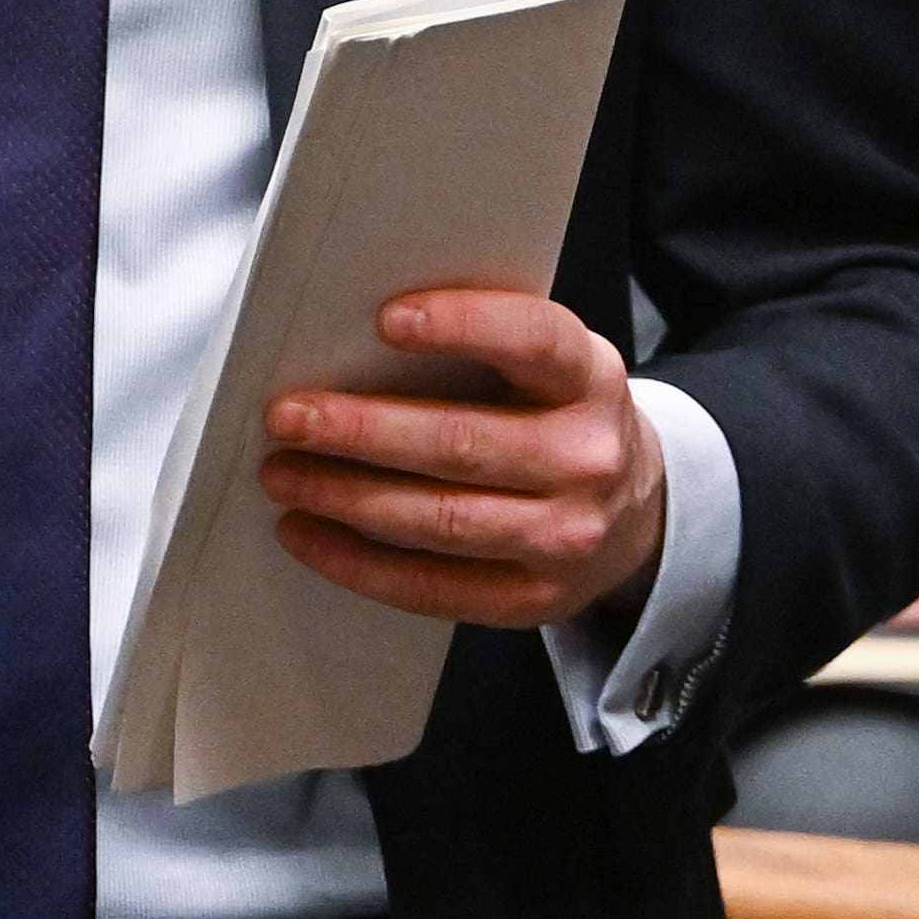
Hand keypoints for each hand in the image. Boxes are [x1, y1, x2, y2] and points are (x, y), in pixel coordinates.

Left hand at [259, 284, 666, 633]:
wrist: (634, 511)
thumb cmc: (560, 418)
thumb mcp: (552, 367)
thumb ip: (486, 346)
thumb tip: (355, 337)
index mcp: (592, 380)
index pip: (535, 341)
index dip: (464, 326)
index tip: (385, 319)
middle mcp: (588, 459)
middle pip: (464, 444)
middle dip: (363, 430)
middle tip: (288, 417)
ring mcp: (565, 536)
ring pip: (441, 519)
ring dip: (347, 498)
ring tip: (284, 475)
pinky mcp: (533, 599)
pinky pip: (434, 588)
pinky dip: (358, 564)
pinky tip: (308, 535)